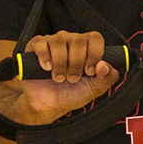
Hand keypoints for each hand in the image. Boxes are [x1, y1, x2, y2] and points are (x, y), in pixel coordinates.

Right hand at [0, 32, 120, 124]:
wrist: (49, 105)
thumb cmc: (73, 93)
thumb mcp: (95, 89)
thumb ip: (107, 78)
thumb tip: (104, 65)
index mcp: (87, 47)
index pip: (95, 38)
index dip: (94, 54)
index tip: (89, 71)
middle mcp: (70, 41)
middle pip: (78, 40)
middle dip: (76, 63)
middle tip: (72, 78)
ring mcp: (52, 42)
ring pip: (59, 41)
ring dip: (60, 63)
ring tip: (59, 77)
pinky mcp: (35, 48)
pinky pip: (40, 42)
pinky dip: (44, 56)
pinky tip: (47, 68)